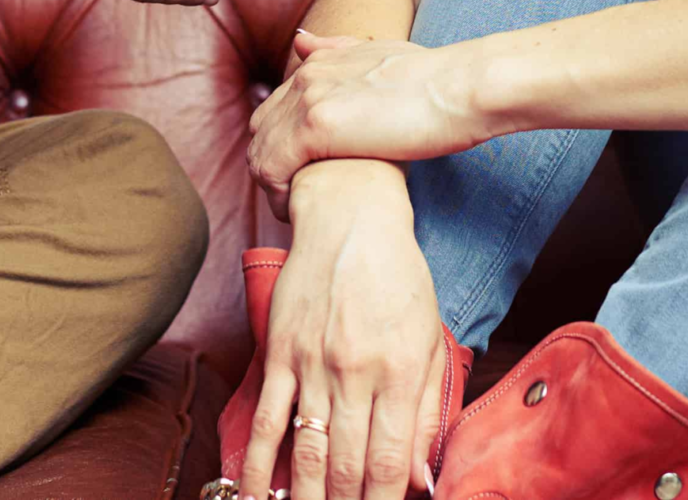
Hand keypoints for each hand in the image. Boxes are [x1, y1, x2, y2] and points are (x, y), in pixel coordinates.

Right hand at [244, 161, 451, 499]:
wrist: (350, 217)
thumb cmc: (398, 277)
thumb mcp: (430, 338)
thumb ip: (426, 412)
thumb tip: (420, 478)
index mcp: (401, 371)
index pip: (390, 461)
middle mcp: (356, 371)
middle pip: (348, 466)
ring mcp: (313, 363)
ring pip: (307, 452)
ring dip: (306, 498)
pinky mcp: (279, 353)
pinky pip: (267, 419)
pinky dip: (259, 464)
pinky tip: (256, 495)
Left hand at [249, 32, 488, 205]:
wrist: (459, 87)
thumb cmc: (434, 80)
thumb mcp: (380, 54)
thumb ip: (337, 50)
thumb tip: (300, 42)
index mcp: (321, 62)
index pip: (276, 108)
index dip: (282, 144)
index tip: (301, 174)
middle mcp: (307, 75)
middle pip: (261, 129)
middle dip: (271, 164)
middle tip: (294, 196)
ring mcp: (308, 99)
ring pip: (261, 150)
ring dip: (272, 183)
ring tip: (294, 209)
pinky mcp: (316, 127)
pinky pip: (272, 168)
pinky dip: (277, 193)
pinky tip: (296, 210)